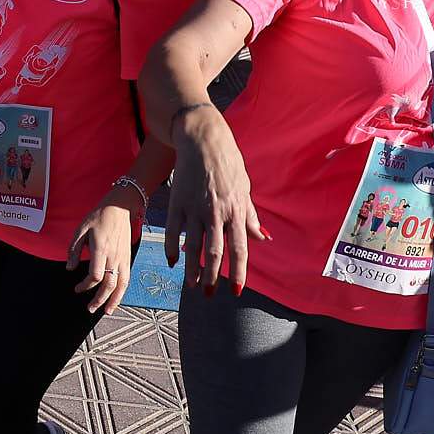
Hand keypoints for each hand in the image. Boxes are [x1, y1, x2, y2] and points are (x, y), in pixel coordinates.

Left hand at [70, 192, 138, 314]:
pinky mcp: (127, 258)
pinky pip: (127, 279)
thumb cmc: (98, 217)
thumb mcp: (80, 230)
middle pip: (109, 285)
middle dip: (100, 300)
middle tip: (90, 309)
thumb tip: (70, 268)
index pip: (95, 276)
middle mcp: (114, 256)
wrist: (120, 207)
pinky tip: (117, 297)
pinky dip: (122, 291)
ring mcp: (123, 258)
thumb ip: (74, 250)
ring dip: (114, 300)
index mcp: (101, 250)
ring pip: (121, 285)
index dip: (85, 286)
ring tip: (107, 311)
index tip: (77, 288)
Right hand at [164, 108, 263, 293]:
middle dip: (212, 276)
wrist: (203, 139)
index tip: (236, 291)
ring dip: (191, 268)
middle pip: (214, 252)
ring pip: (192, 245)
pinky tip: (172, 261)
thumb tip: (262, 238)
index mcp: (236, 210)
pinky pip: (173, 230)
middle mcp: (216, 211)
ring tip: (190, 285)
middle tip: (208, 294)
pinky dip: (171, 247)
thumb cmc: (228, 162)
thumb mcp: (245, 188)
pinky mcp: (177, 201)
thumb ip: (251, 216)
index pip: (239, 248)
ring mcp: (195, 207)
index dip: (238, 272)